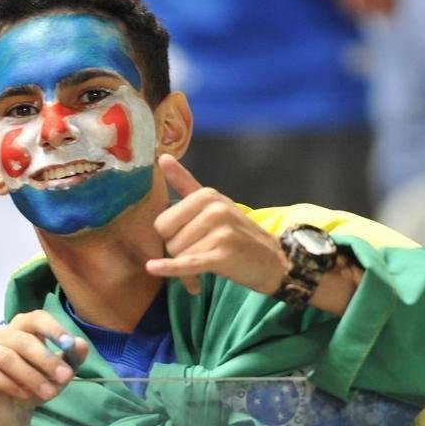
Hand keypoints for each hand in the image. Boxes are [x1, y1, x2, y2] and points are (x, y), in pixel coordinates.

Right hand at [0, 311, 88, 425]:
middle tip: (64, 377)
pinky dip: (8, 384)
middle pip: (22, 340)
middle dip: (46, 360)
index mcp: (21, 327)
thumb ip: (70, 359)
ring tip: (47, 393)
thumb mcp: (56, 375)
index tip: (68, 344)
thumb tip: (80, 344)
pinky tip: (22, 394)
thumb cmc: (32, 386)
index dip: (52, 328)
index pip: (35, 318)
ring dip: (30, 376)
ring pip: (6, 357)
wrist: (8, 412)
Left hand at [147, 154, 287, 295]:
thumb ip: (185, 183)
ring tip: (208, 263)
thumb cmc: (236, 233)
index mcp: (206, 195)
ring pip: (179, 254)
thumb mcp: (213, 203)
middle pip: (169, 239)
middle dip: (179, 251)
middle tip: (201, 251)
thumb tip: (162, 157)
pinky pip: (188, 263)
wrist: (271, 260)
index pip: (162, 222)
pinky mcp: (223, 254)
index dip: (171, 236)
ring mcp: (220, 231)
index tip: (189, 239)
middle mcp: (213, 209)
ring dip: (188, 267)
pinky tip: (153, 268)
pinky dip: (171, 268)